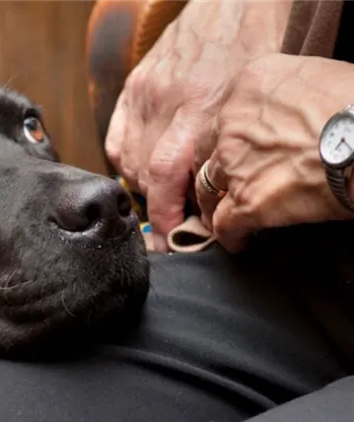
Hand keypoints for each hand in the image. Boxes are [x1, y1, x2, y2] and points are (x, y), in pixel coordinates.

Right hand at [104, 0, 290, 251]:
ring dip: (143, 186)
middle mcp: (165, 103)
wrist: (230, 8)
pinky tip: (141, 169)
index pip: (165, 174)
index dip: (164, 214)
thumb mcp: (249, 109)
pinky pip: (115, 141)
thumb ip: (224, 152)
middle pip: (145, 173)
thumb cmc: (251, 57)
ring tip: (163, 193)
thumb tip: (211, 201)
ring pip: (127, 161)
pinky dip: (125, 164)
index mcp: (200, 108)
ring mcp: (143, 95)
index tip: (170, 239)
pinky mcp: (132, 88)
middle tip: (175, 220)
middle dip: (158, 206)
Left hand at [194, 53, 353, 252]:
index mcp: (250, 84)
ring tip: (222, 215)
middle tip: (222, 183)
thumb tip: (296, 112)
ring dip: (212, 203)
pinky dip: (229, 235)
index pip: (225, 113)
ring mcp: (234, 161)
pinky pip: (223, 224)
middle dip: (212, 168)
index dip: (228, 136)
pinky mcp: (246, 200)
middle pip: (205, 149)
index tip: (238, 149)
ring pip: (205, 187)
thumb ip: (289, 93)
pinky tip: (239, 241)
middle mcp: (231, 120)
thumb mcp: (320, 77)